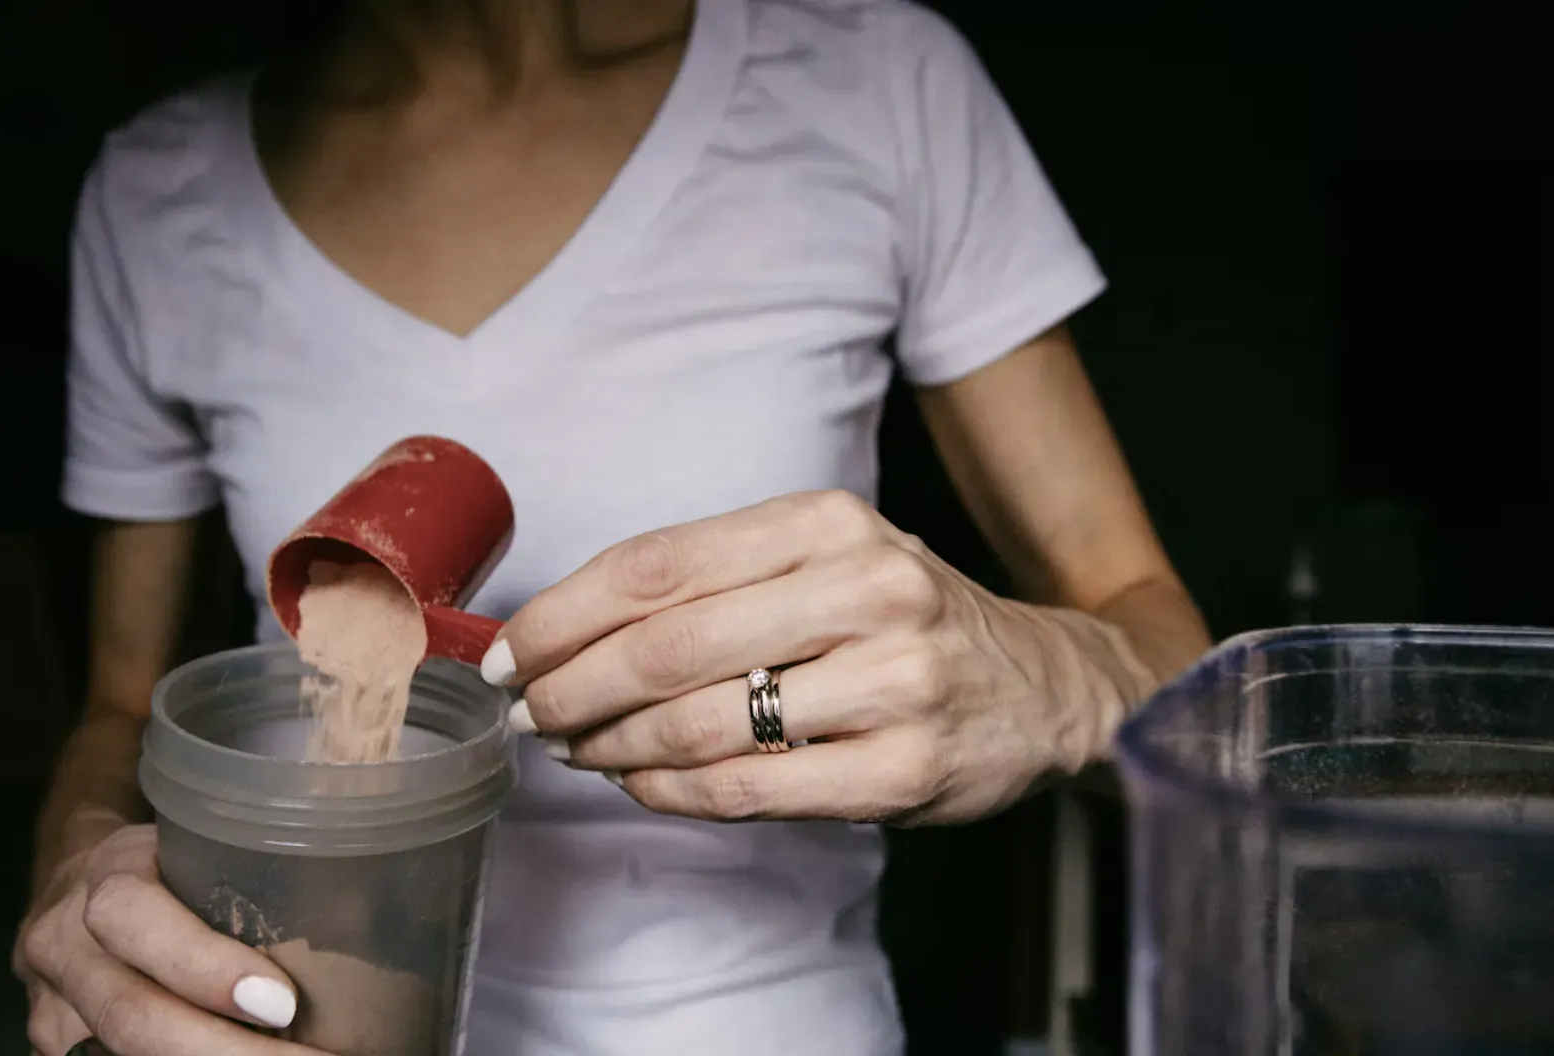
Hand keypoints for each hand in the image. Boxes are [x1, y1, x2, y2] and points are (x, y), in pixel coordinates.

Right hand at [14, 824, 320, 1055]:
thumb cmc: (163, 864)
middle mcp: (65, 944)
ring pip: (120, 1054)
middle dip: (228, 1053)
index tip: (284, 1004)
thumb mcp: (200, 846)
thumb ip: (256, 876)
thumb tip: (362, 913)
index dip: (209, 970)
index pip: (137, 921)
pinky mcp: (57, 1046)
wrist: (77, 881)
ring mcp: (53, 1006)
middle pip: (131, 1015)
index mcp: (105, 878)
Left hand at [483, 490, 1156, 824]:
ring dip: (612, 747)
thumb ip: (712, 580)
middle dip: (570, 687)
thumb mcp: (823, 558)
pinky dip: (673, 793)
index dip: (562, 614)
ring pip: (701, 723)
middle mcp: (866, 587)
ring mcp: (893, 681)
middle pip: (665, 645)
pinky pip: (750, 788)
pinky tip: (641, 784)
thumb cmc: (901, 618)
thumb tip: (566, 630)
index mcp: (828, 521)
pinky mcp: (905, 769)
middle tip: (527, 712)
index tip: (509, 650)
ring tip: (575, 750)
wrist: (1044, 686)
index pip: (656, 564)